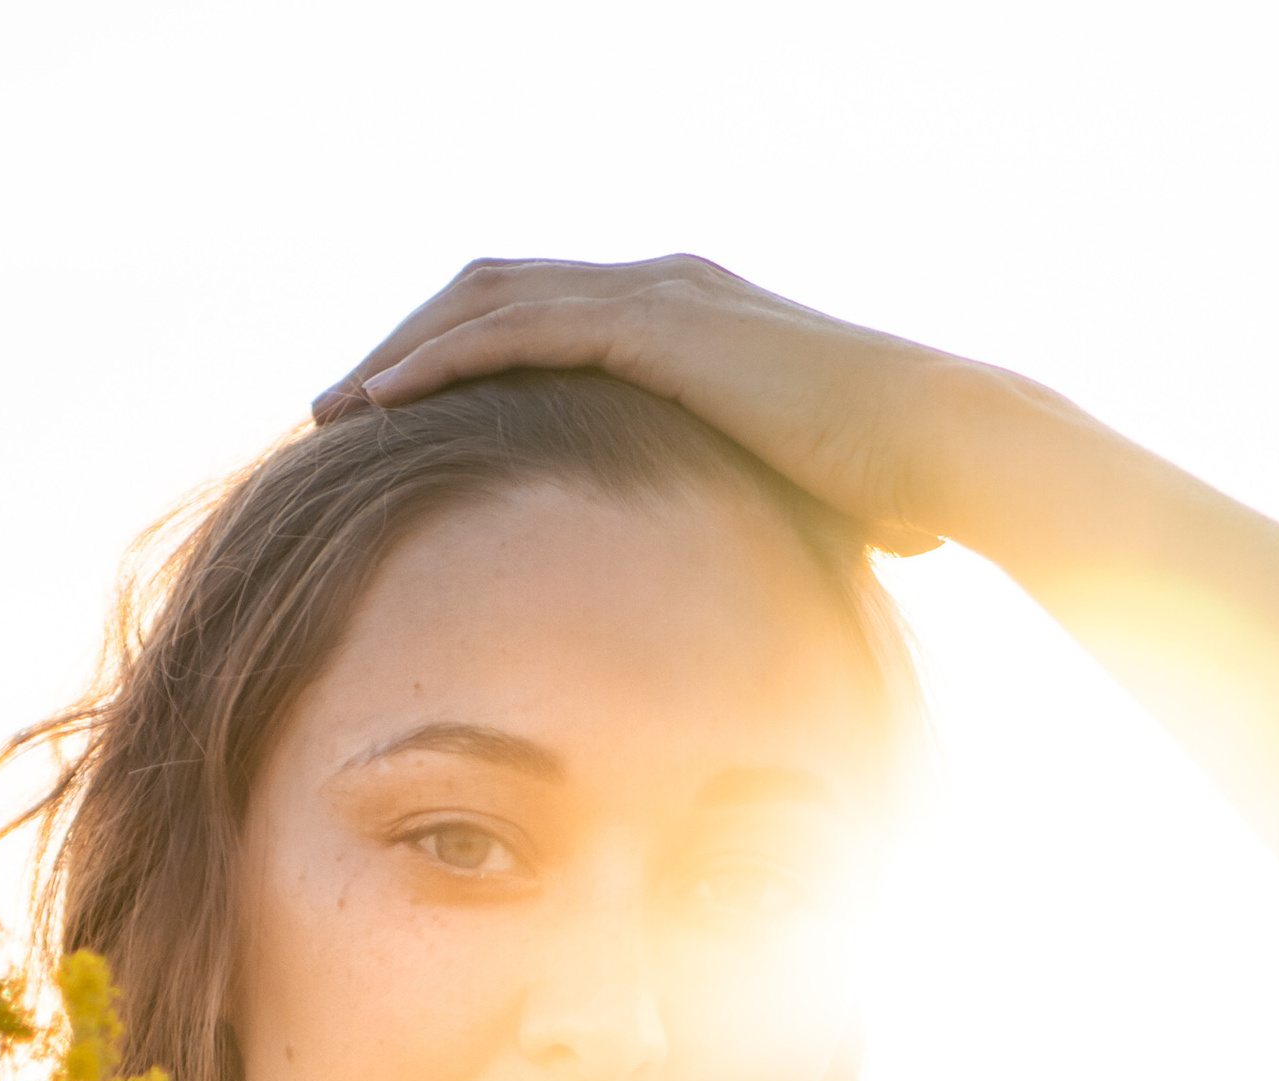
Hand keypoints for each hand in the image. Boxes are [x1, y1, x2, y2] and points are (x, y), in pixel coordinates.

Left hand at [315, 254, 988, 554]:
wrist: (943, 446)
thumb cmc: (884, 489)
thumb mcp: (778, 498)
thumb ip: (724, 515)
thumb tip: (715, 596)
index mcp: (683, 316)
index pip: (542, 313)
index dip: (462, 355)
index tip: (399, 415)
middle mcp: (661, 286)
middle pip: (493, 289)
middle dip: (407, 342)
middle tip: (337, 407)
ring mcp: (659, 296)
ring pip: (488, 299)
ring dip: (402, 349)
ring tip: (335, 408)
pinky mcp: (659, 327)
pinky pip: (518, 330)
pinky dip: (442, 360)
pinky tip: (384, 403)